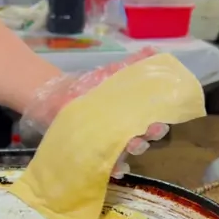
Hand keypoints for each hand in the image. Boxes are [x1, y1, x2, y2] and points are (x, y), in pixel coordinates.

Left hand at [20, 48, 169, 176]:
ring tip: (134, 144)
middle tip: (152, 130)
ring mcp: (108, 145)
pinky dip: (114, 168)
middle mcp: (123, 133)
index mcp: (132, 116)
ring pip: (126, 152)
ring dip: (134, 150)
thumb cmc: (89, 87)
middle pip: (142, 138)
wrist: (55, 97)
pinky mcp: (92, 154)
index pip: (151, 122)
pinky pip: (106, 166)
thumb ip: (132, 64)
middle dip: (149, 135)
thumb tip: (154, 49)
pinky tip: (118, 169)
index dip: (159, 123)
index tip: (163, 121)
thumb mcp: (110, 73)